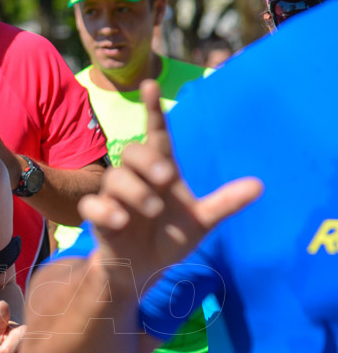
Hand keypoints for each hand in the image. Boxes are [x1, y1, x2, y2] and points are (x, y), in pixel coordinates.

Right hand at [78, 81, 262, 282]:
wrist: (144, 268)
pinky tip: (121, 221)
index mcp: (161, 173)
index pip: (157, 135)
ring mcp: (115, 197)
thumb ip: (225, 203)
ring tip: (151, 210)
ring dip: (134, 191)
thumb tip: (260, 185)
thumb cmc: (171, 238)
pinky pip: (92, 206)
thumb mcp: (201, 222)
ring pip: (114, 178)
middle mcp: (136, 179)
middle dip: (148, 161)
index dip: (153, 110)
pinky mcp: (99, 218)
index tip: (150, 84)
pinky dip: (106, 210)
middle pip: (133, 152)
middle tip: (166, 179)